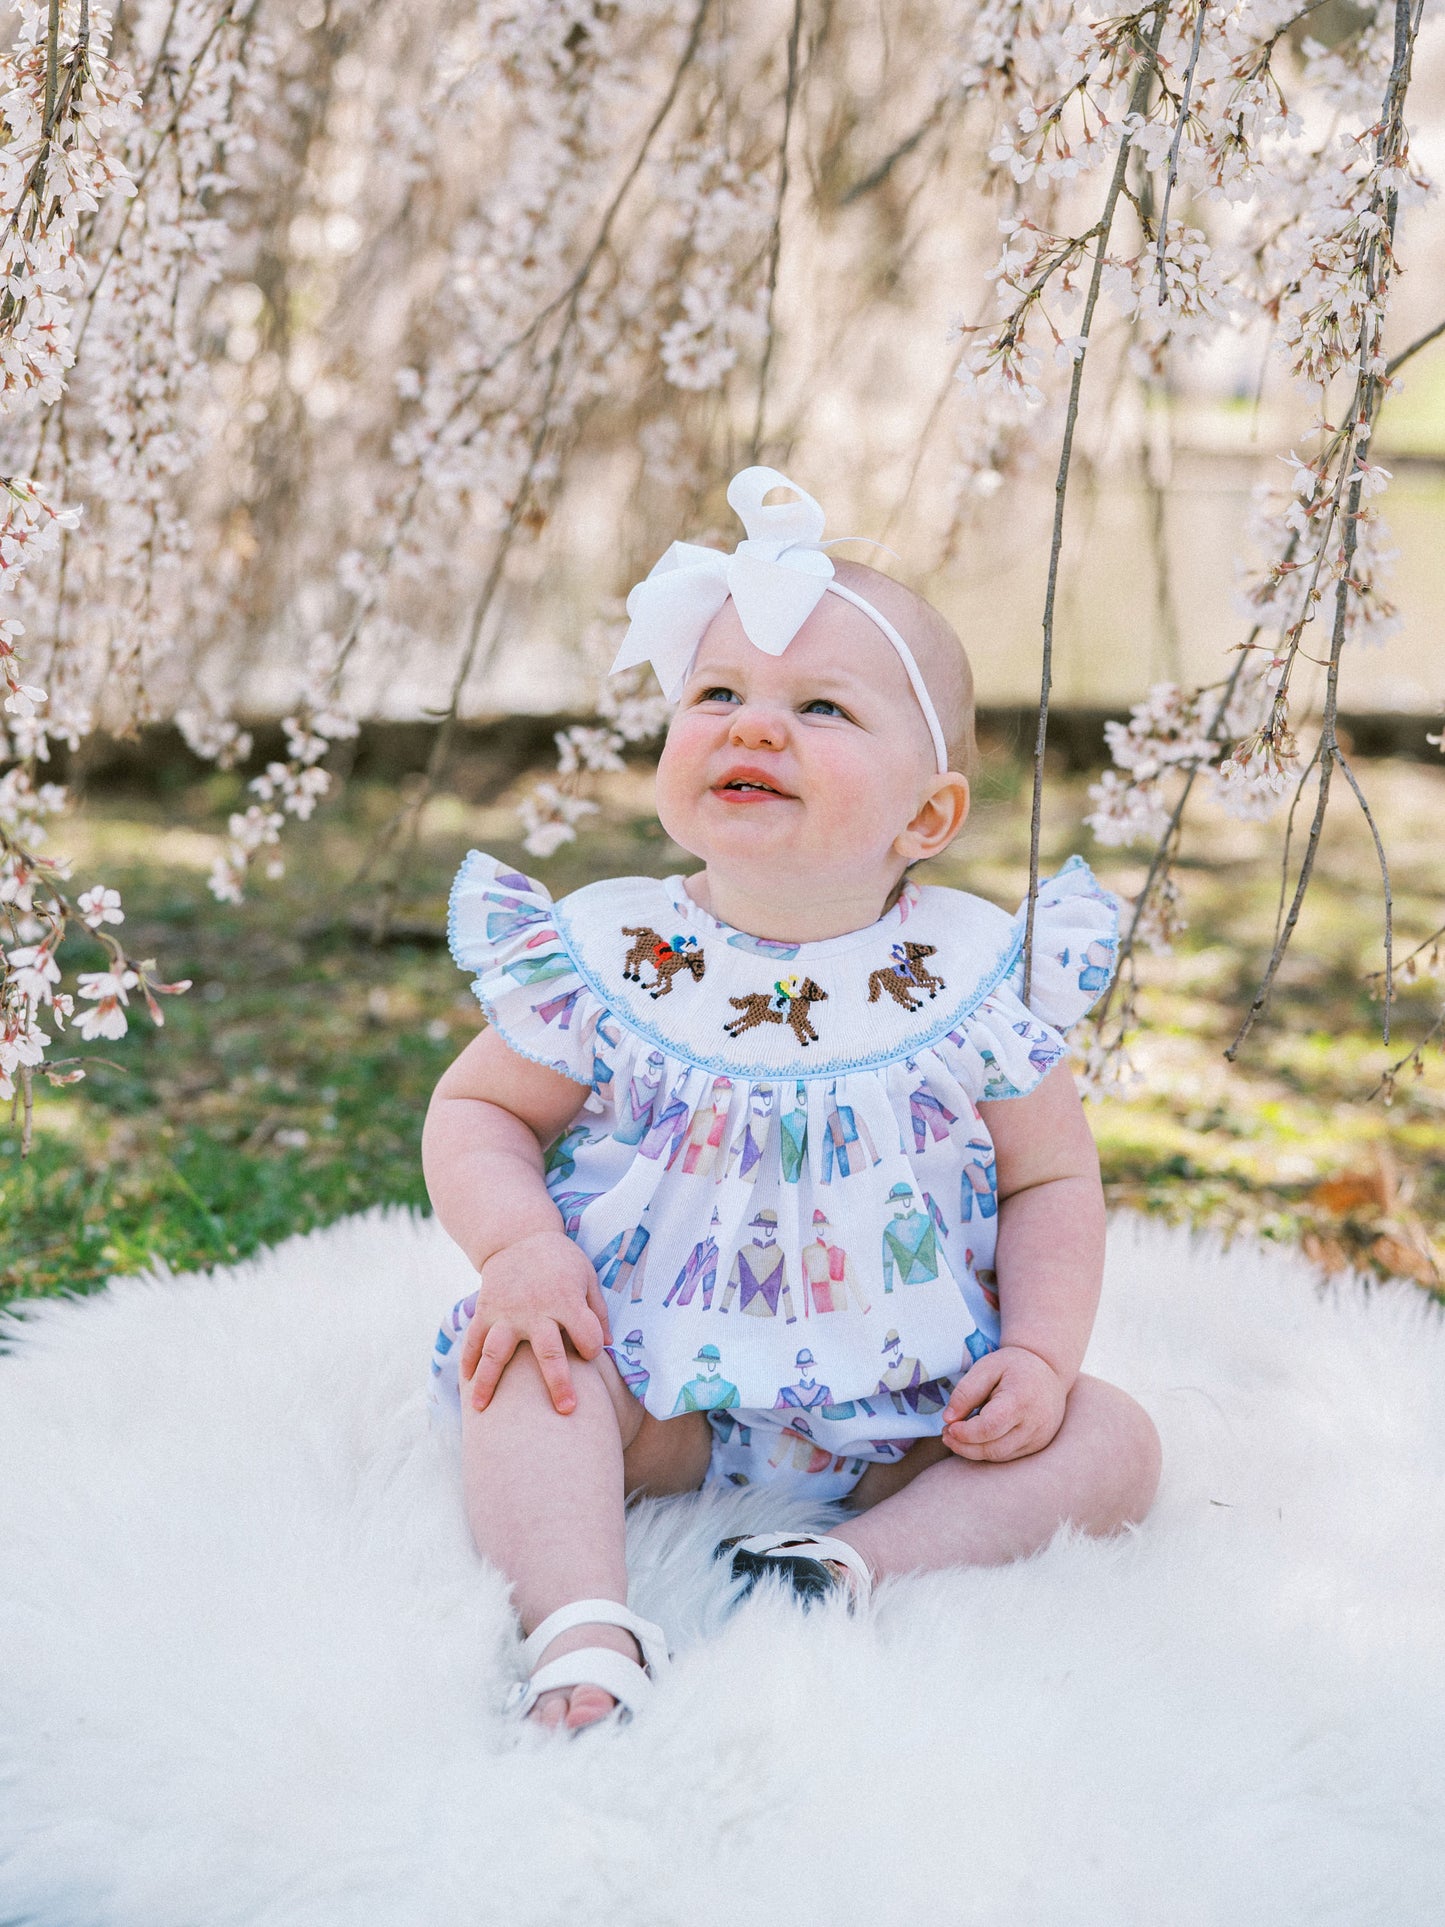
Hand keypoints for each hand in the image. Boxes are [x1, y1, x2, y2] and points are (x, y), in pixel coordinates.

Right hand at [459, 1230, 610, 1415]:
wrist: (517, 1235)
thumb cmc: (559, 1259)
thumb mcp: (586, 1275)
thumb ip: (597, 1310)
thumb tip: (608, 1346)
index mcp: (566, 1300)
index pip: (587, 1335)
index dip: (593, 1347)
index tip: (591, 1353)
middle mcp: (536, 1309)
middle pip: (548, 1352)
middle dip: (559, 1383)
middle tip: (566, 1410)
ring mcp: (506, 1313)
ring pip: (497, 1353)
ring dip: (490, 1382)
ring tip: (482, 1409)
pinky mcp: (486, 1311)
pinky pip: (473, 1339)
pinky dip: (467, 1362)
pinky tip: (466, 1384)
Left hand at [940, 1345, 1066, 1462]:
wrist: (1049, 1370)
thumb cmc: (1014, 1366)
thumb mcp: (986, 1367)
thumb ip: (966, 1392)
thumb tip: (948, 1419)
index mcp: (1020, 1400)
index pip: (990, 1427)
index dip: (965, 1432)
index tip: (949, 1426)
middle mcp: (1034, 1424)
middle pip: (993, 1448)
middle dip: (964, 1446)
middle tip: (946, 1434)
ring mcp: (1039, 1437)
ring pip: (999, 1456)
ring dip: (973, 1451)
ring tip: (957, 1436)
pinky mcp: (1038, 1445)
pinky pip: (1008, 1455)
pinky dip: (988, 1450)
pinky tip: (977, 1438)